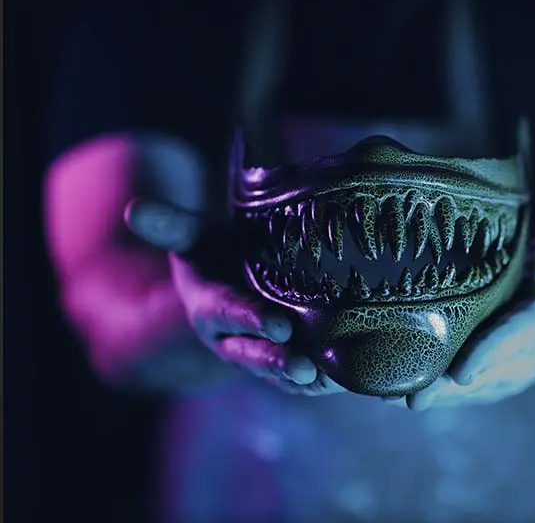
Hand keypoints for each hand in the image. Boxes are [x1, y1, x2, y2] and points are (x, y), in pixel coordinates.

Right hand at [125, 135, 344, 395]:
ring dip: (301, 380)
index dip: (251, 319)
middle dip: (277, 361)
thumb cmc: (210, 253)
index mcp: (208, 305)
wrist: (220, 284)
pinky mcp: (276, 361)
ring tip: (328, 381)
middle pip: (252, 353)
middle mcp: (229, 337)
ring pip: (275, 372)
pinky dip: (318, 382)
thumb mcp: (188, 236)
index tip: (280, 324)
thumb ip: (167, 224)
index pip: (229, 312)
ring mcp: (253, 352)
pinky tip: (343, 381)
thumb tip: (134, 209)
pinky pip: (293, 379)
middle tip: (304, 368)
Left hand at [387, 194, 534, 410]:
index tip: (465, 369)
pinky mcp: (484, 378)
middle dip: (450, 388)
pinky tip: (386, 395)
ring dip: (433, 396)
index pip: (517, 338)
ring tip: (390, 398)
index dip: (493, 353)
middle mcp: (525, 355)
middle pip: (485, 375)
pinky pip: (456, 390)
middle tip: (414, 396)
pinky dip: (428, 392)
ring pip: (467, 390)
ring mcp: (504, 372)